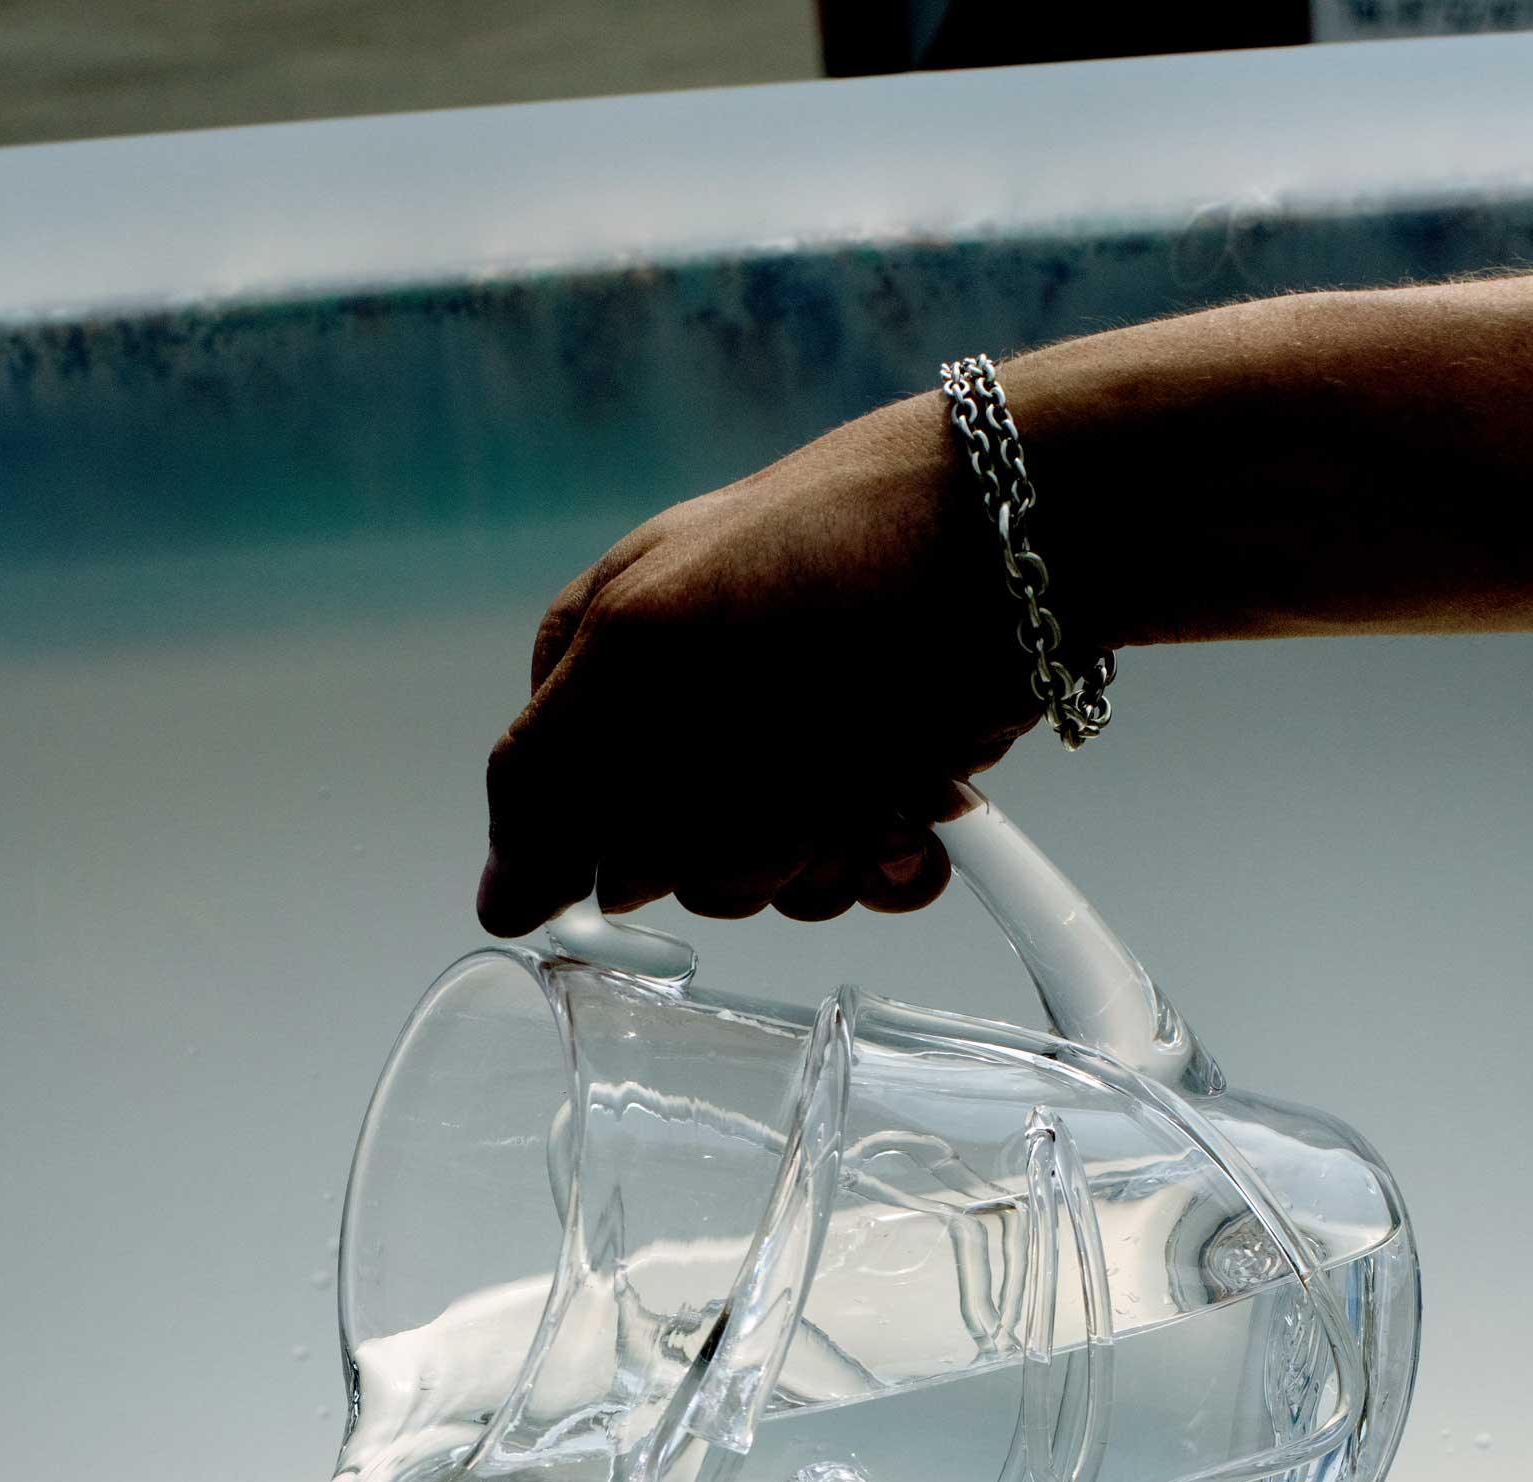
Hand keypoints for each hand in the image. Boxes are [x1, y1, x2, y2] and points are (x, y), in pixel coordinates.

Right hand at [477, 392, 1035, 937]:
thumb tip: (500, 904)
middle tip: (802, 771)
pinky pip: (859, 876)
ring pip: (767, 881)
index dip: (623, 835)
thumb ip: (555, 775)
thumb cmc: (834, 569)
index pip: (560, 818)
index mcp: (603, 663)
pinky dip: (894, 859)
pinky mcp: (878, 770)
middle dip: (741, 843)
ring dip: (827, 850)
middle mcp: (687, 713)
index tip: (685, 801)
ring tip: (884, 774)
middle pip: (668, 866)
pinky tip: (925, 810)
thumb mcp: (653, 648)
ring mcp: (786, 745)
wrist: (1032, 525)